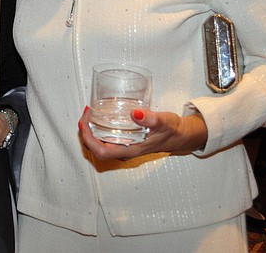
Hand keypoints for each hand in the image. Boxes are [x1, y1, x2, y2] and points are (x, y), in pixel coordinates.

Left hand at [78, 106, 207, 160]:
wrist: (181, 135)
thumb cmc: (172, 131)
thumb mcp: (163, 122)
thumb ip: (150, 118)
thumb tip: (134, 114)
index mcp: (130, 150)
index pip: (101, 151)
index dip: (89, 139)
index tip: (85, 123)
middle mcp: (124, 151)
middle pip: (96, 148)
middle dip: (86, 133)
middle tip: (85, 115)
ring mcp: (124, 147)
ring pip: (100, 143)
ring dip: (91, 131)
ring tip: (88, 115)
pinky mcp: (126, 141)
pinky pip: (106, 138)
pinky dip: (99, 129)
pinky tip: (99, 117)